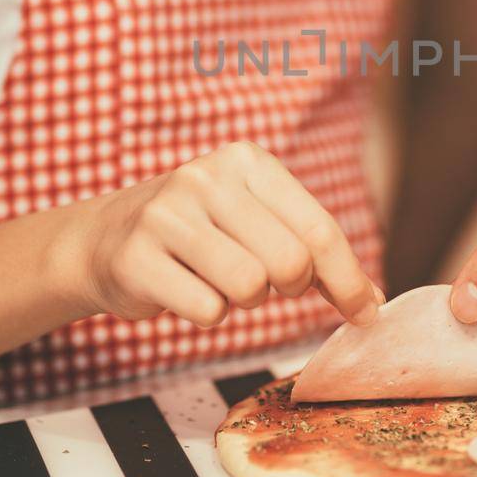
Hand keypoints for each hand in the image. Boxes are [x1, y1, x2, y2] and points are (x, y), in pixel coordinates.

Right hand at [72, 142, 382, 329]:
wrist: (105, 239)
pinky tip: (186, 290)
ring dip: (244, 301)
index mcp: (247, 161)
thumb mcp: (256, 222)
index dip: (347, 280)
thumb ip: (313, 254)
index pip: (318, 229)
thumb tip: (371, 303)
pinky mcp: (136, 257)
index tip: (365, 314)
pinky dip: (207, 314)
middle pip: (290, 262)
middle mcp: (206, 177)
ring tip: (219, 281)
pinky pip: (208, 310)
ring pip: (249, 287)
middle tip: (264, 284)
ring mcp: (166, 214)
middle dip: (288, 288)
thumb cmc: (200, 236)